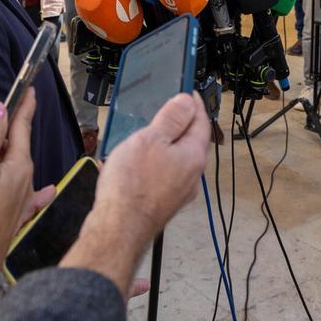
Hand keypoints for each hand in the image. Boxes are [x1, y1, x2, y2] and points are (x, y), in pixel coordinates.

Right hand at [62, 93, 209, 292]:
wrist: (118, 229)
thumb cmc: (132, 184)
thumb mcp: (151, 139)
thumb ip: (171, 119)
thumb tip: (187, 102)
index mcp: (194, 156)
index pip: (202, 122)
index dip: (194, 104)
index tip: (187, 91)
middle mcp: (192, 176)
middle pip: (192, 142)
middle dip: (181, 125)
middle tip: (167, 109)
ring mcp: (179, 193)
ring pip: (178, 161)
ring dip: (167, 145)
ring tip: (150, 134)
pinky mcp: (163, 204)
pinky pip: (165, 176)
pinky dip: (157, 164)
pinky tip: (140, 163)